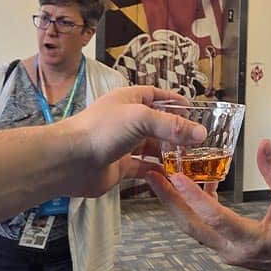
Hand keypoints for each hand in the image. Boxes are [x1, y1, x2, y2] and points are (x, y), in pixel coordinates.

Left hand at [61, 86, 205, 195]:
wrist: (70, 160)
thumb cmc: (99, 130)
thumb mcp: (141, 118)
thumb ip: (172, 125)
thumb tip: (200, 133)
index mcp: (129, 100)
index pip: (156, 95)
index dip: (173, 100)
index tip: (192, 109)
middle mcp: (126, 120)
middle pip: (157, 124)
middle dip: (176, 132)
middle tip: (197, 141)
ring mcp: (122, 144)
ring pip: (152, 147)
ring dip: (169, 153)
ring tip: (189, 160)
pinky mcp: (119, 166)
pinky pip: (143, 168)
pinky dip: (157, 171)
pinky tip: (170, 175)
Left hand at [146, 139, 270, 270]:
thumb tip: (263, 145)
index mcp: (252, 241)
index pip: (216, 217)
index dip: (194, 196)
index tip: (176, 177)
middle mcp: (233, 251)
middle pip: (192, 226)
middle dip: (170, 201)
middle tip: (152, 177)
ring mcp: (228, 251)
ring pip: (194, 228)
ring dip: (177, 204)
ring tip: (161, 177)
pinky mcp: (227, 247)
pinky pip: (204, 227)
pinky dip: (194, 207)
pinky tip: (194, 183)